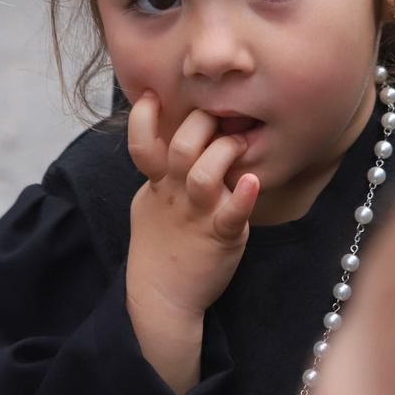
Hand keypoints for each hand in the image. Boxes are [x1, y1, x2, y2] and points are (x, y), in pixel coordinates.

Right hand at [125, 92, 259, 394]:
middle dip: (203, 124)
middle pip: (183, 148)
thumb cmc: (159, 246)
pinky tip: (252, 182)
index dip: (144, 118)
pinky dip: (243, 196)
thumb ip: (158, 172)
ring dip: (225, 152)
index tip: (154, 96)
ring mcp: (198, 215)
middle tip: (221, 120)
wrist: (162, 298)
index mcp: (157, 185)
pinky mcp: (222, 237)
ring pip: (205, 174)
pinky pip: (232, 214)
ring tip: (239, 145)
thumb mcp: (149, 203)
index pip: (142, 145)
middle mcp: (176, 195)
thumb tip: (168, 138)